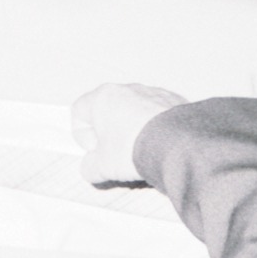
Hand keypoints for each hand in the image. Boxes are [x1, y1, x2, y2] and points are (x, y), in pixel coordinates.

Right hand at [71, 83, 187, 184]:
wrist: (177, 145)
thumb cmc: (134, 149)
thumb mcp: (102, 167)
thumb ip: (89, 168)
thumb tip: (91, 168)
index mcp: (103, 98)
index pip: (79, 112)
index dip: (82, 135)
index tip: (96, 151)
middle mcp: (127, 89)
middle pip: (107, 111)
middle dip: (110, 134)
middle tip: (117, 155)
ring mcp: (152, 92)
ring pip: (134, 112)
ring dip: (132, 131)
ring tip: (141, 152)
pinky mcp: (173, 101)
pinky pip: (156, 114)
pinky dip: (154, 129)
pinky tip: (159, 146)